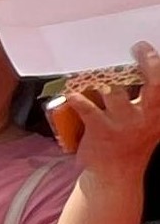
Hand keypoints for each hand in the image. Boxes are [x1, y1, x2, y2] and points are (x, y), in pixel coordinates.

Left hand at [64, 42, 159, 180]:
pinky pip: (88, 109)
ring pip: (116, 91)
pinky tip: (71, 92)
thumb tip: (142, 70)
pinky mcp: (101, 131)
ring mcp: (124, 123)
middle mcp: (146, 116)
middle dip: (148, 62)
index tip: (148, 47)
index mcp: (158, 113)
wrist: (116, 175)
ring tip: (95, 66)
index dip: (158, 64)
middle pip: (154, 83)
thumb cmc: (130, 142)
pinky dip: (78, 99)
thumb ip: (150, 101)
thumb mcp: (149, 122)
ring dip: (104, 77)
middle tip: (138, 48)